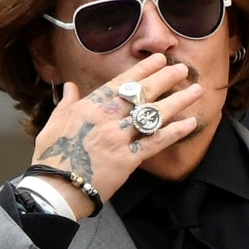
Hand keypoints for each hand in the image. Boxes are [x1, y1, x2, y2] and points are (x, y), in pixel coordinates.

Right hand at [32, 54, 202, 218]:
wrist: (56, 188)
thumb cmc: (52, 157)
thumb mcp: (54, 123)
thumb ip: (66, 103)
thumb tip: (70, 87)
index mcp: (89, 107)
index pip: (121, 83)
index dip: (143, 70)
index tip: (159, 59)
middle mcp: (106, 118)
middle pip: (142, 94)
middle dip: (165, 79)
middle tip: (183, 69)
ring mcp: (119, 138)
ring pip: (153, 114)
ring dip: (178, 101)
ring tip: (196, 91)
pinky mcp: (128, 159)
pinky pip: (156, 142)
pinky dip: (174, 132)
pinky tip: (190, 123)